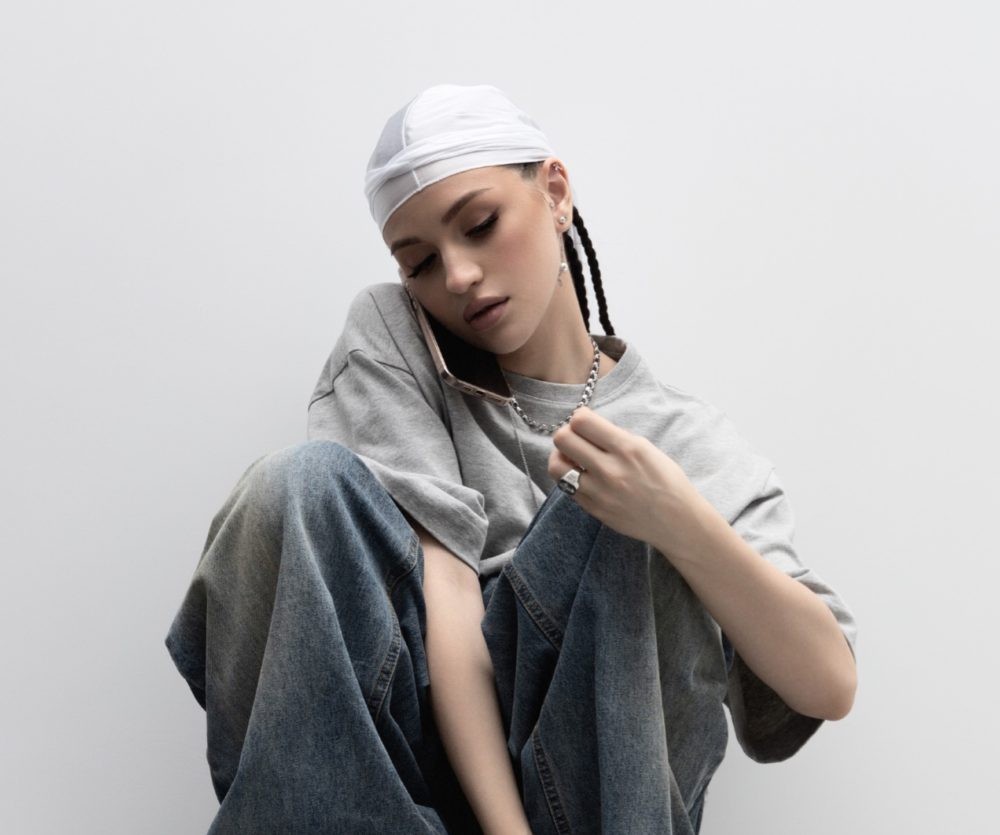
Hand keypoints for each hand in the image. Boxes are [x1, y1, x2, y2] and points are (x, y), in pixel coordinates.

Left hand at [547, 406, 705, 559]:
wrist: (676, 521)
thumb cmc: (667, 481)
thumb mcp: (647, 448)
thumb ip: (616, 437)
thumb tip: (589, 427)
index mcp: (627, 448)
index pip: (581, 421)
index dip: (578, 418)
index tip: (584, 422)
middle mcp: (610, 469)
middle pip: (562, 439)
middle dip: (566, 434)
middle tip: (575, 439)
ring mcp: (599, 492)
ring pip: (555, 466)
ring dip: (561, 457)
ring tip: (572, 459)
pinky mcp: (593, 509)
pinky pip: (567, 487)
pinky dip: (570, 478)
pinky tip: (582, 476)